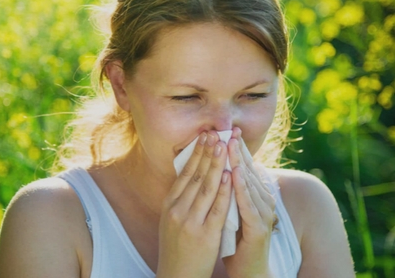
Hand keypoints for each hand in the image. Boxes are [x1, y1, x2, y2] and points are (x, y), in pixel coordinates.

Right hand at [156, 131, 231, 277]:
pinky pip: (216, 208)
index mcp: (169, 205)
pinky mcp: (204, 234)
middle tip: (214, 134)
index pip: (184, 174)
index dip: (195, 154)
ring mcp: (190, 222)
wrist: (176, 276)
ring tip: (222, 146)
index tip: (204, 137)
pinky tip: (228, 175)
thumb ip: (181, 199)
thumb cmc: (177, 247)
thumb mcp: (172, 220)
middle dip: (206, 153)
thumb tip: (190, 175)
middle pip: (194, 176)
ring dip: (215, 164)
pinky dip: (222, 190)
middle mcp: (177, 210)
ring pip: (205, 187)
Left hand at [223, 127, 275, 277]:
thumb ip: (227, 191)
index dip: (235, 150)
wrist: (248, 270)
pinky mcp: (260, 228)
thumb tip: (216, 169)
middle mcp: (262, 201)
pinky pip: (249, 205)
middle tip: (229, 131)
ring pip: (249, 184)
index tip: (225, 131)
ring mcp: (263, 214)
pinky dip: (241, 188)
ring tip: (230, 145)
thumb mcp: (230, 210)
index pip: (244, 167)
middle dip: (237, 151)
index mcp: (254, 195)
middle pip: (248, 171)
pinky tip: (235, 175)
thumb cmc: (236, 239)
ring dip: (240, 163)